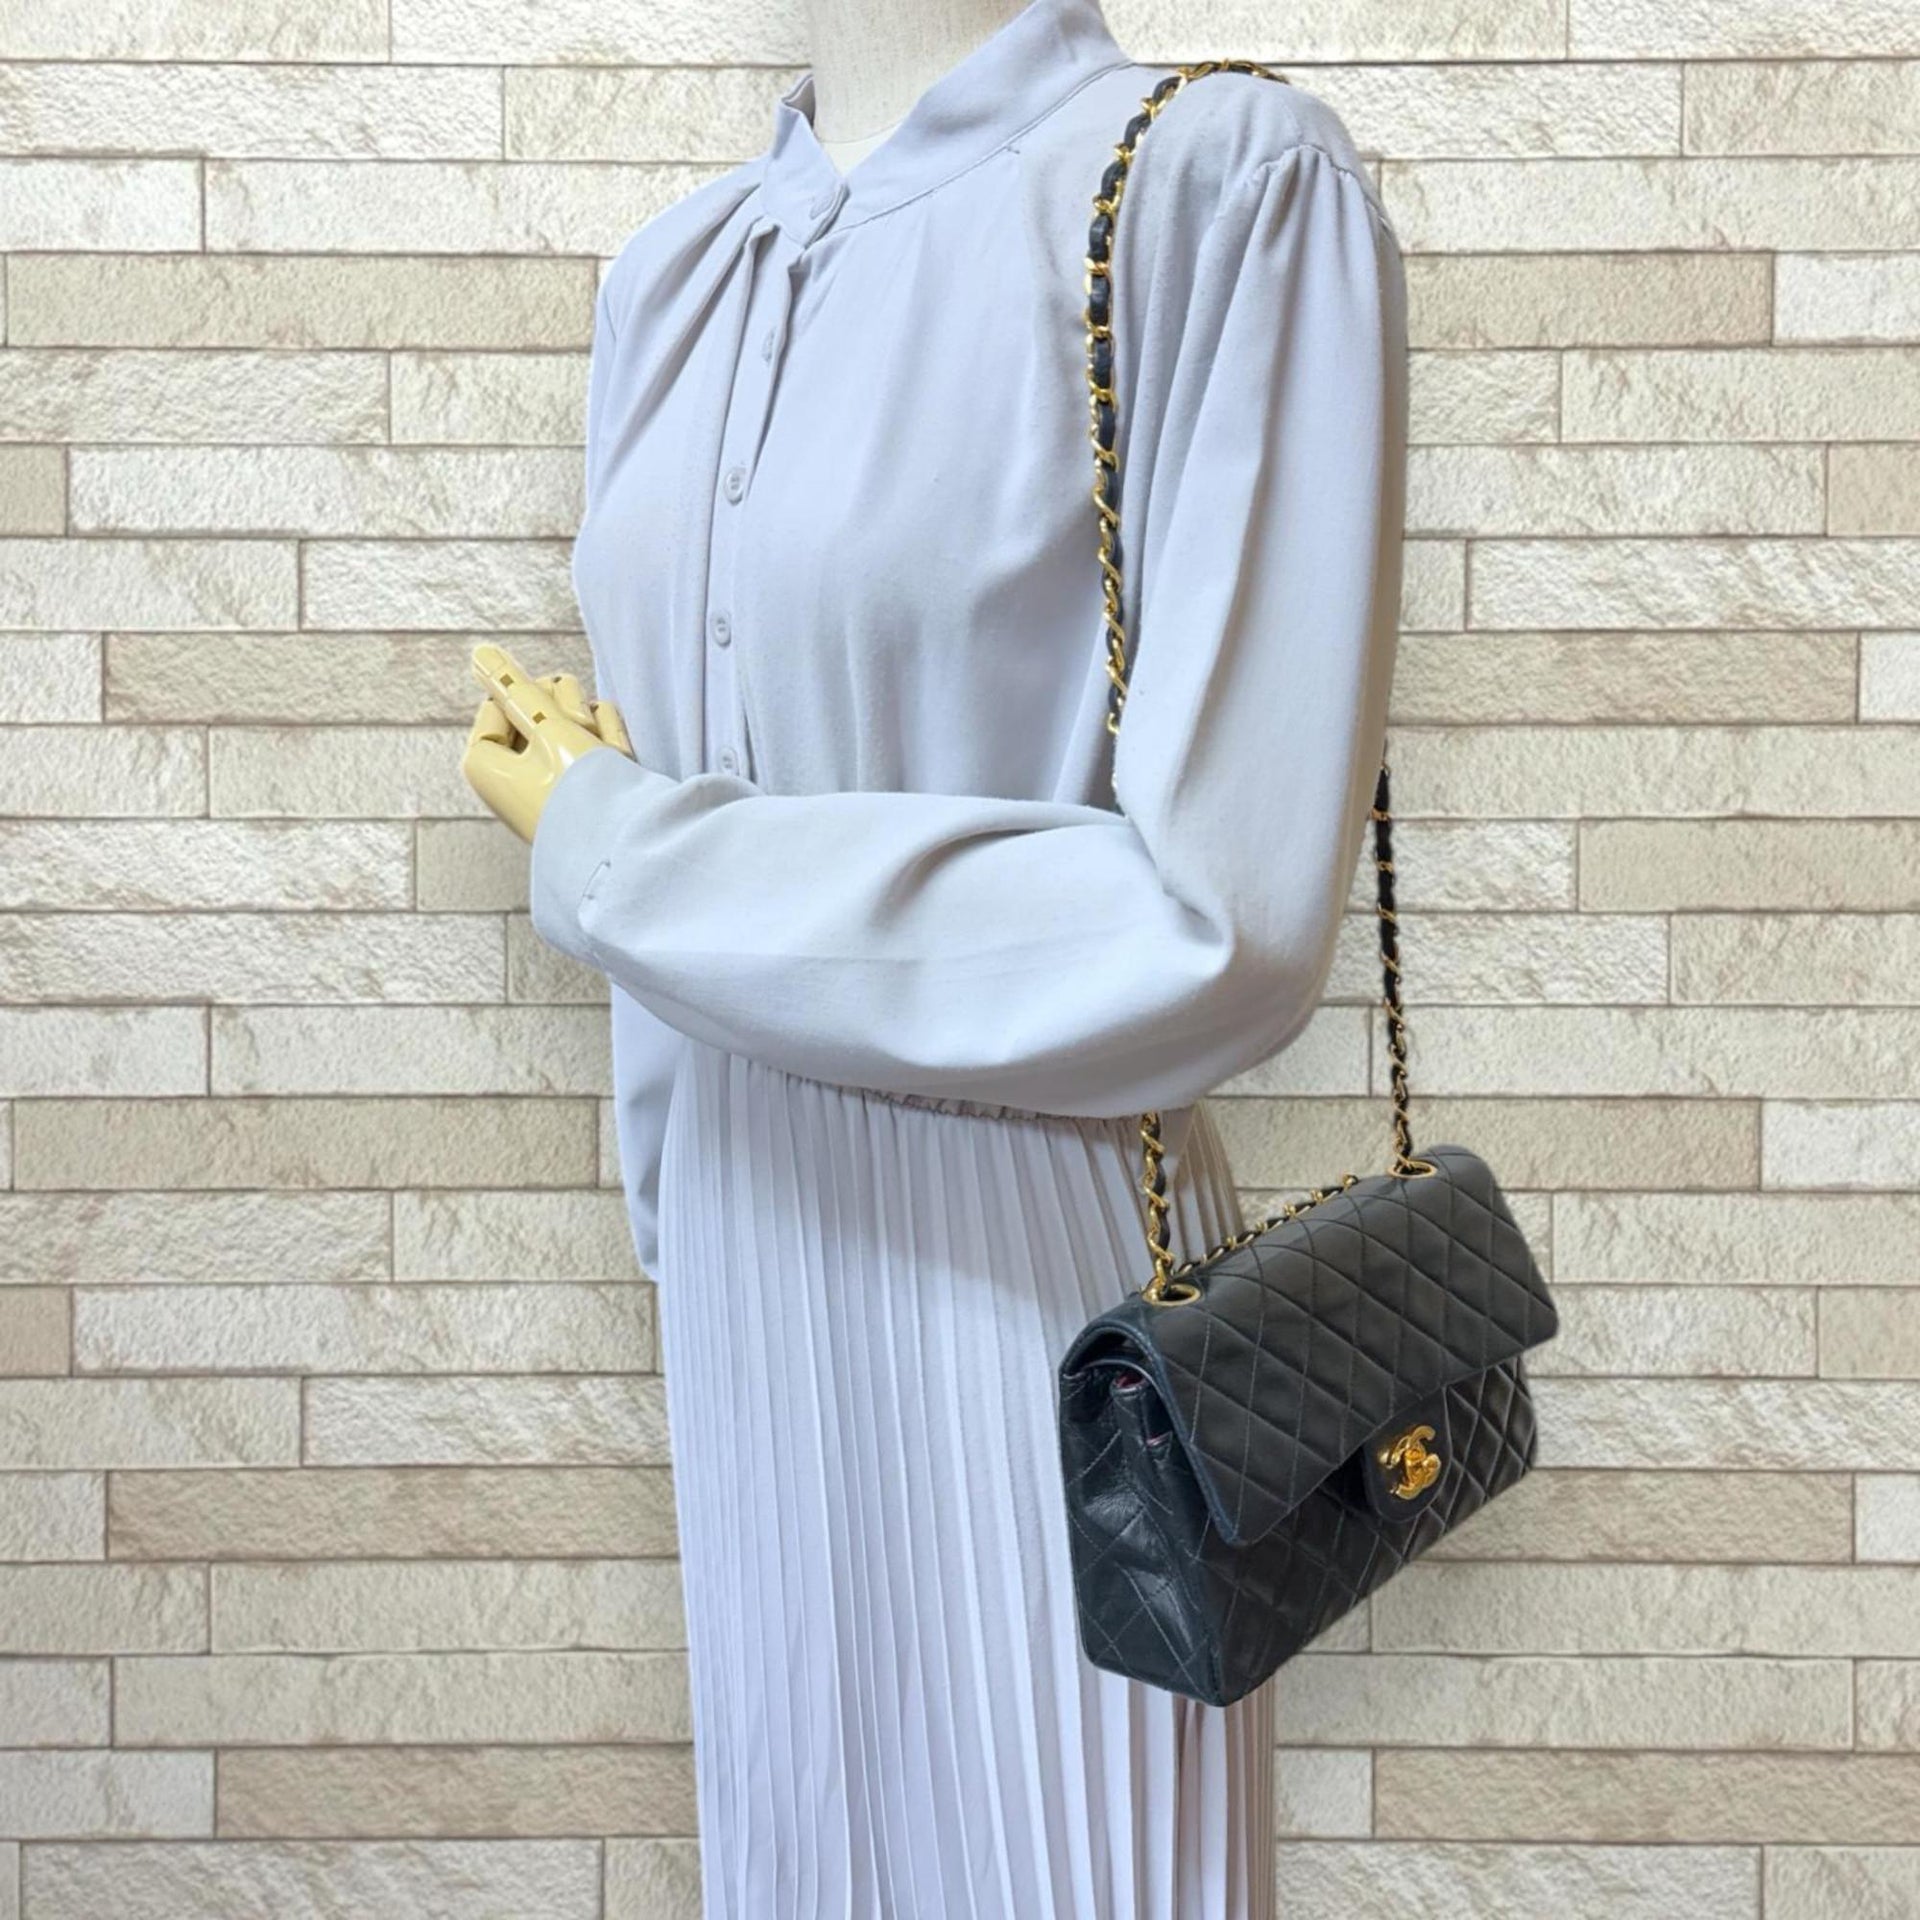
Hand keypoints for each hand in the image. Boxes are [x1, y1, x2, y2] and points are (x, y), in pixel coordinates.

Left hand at [461, 642, 634, 843]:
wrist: (628, 844)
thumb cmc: (579, 793)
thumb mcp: (548, 727)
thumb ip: (515, 687)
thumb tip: (480, 653)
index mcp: (485, 763)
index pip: (500, 700)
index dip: (530, 697)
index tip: (549, 708)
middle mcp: (513, 771)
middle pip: (536, 704)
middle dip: (566, 710)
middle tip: (579, 732)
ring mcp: (549, 776)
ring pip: (570, 717)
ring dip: (593, 725)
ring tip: (605, 756)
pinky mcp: (581, 781)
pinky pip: (593, 738)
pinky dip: (608, 743)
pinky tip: (619, 763)